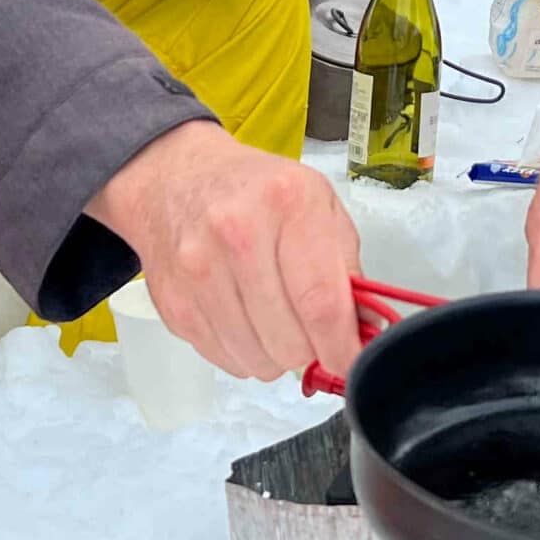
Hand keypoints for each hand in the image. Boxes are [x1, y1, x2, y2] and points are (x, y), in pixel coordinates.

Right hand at [90, 123, 360, 378]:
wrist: (175, 178)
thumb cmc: (256, 191)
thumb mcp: (318, 202)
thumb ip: (348, 265)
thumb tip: (367, 327)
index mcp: (287, 203)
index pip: (321, 302)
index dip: (342, 347)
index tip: (351, 360)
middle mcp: (237, 234)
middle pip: (289, 341)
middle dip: (310, 349)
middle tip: (310, 329)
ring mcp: (198, 271)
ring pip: (256, 360)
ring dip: (275, 355)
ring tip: (275, 319)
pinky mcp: (173, 304)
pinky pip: (223, 360)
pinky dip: (243, 353)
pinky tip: (244, 319)